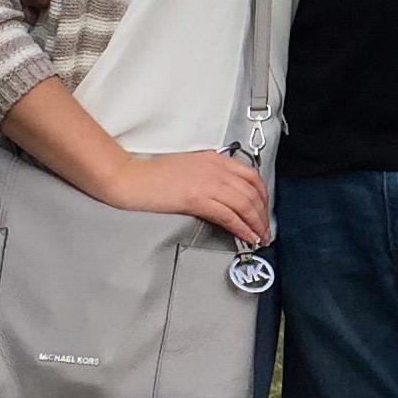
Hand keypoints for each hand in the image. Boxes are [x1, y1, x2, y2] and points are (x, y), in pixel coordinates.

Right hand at [109, 150, 272, 249]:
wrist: (131, 178)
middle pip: (252, 192)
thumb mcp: (190, 166)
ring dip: (256, 224)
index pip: (251, 176)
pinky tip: (247, 237)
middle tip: (266, 230)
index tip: (264, 210)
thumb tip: (226, 193)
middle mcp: (216, 169)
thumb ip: (210, 174)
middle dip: (263, 214)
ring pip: (244, 205)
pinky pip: (228, 215)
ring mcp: (207, 183)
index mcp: (215, 159)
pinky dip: (241, 228)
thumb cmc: (154, 174)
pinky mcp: (197, 199)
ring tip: (260, 238)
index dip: (263, 195)